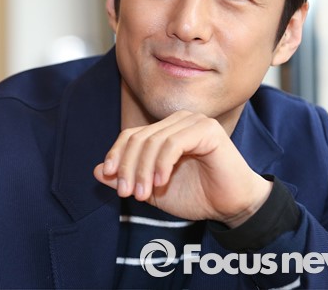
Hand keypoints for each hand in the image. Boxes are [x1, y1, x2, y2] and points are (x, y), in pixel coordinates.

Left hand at [93, 110, 271, 227]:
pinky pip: (173, 143)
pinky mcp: (207, 130)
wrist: (231, 206)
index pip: (130, 135)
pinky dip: (162, 164)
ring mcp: (193, 122)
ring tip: (142, 193)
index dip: (116, 154)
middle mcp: (178, 120)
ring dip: (143, 170)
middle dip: (128, 167)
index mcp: (165, 130)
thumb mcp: (152, 189)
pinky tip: (161, 182)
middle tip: (127, 192)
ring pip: (154, 141)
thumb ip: (126, 178)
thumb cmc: (196, 195)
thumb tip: (96, 171)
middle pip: (139, 138)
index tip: (109, 177)